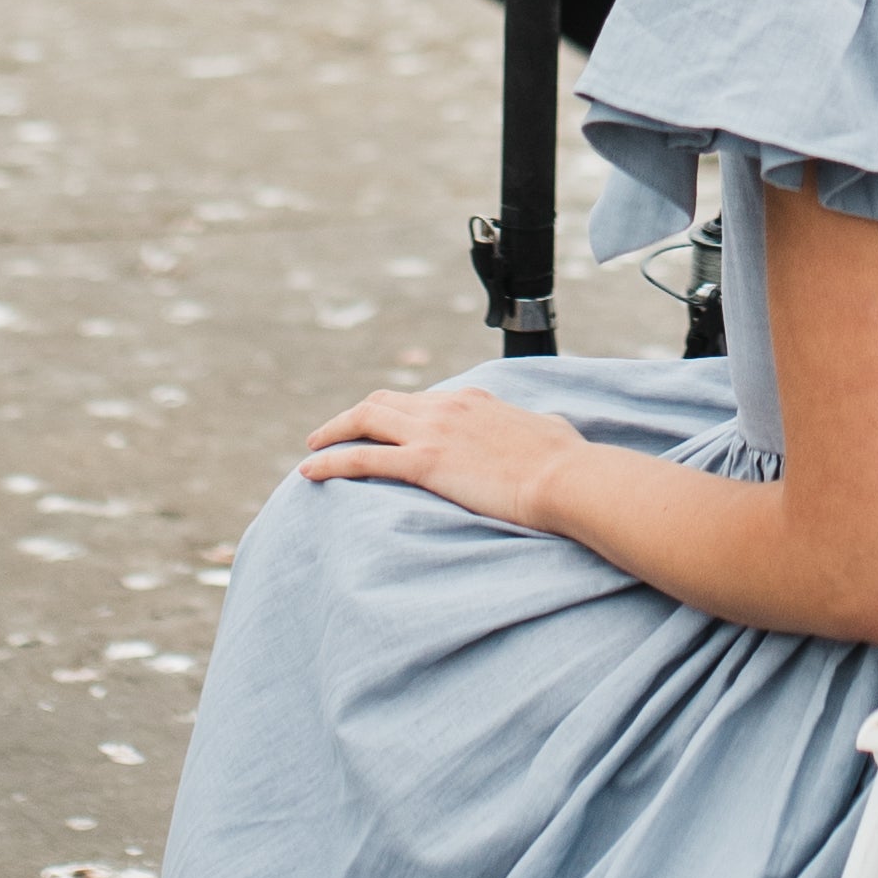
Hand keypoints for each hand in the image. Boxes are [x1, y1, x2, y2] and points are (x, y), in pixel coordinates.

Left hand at [298, 375, 580, 534]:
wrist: (567, 478)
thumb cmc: (566, 462)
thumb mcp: (549, 430)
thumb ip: (532, 427)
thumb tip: (543, 431)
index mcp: (473, 399)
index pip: (420, 400)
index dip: (395, 414)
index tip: (382, 430)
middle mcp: (447, 407)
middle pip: (382, 402)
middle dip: (353, 417)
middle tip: (332, 434)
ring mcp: (433, 431)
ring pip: (364, 421)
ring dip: (332, 433)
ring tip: (312, 450)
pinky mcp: (424, 462)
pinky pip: (361, 458)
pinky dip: (331, 463)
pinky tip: (310, 474)